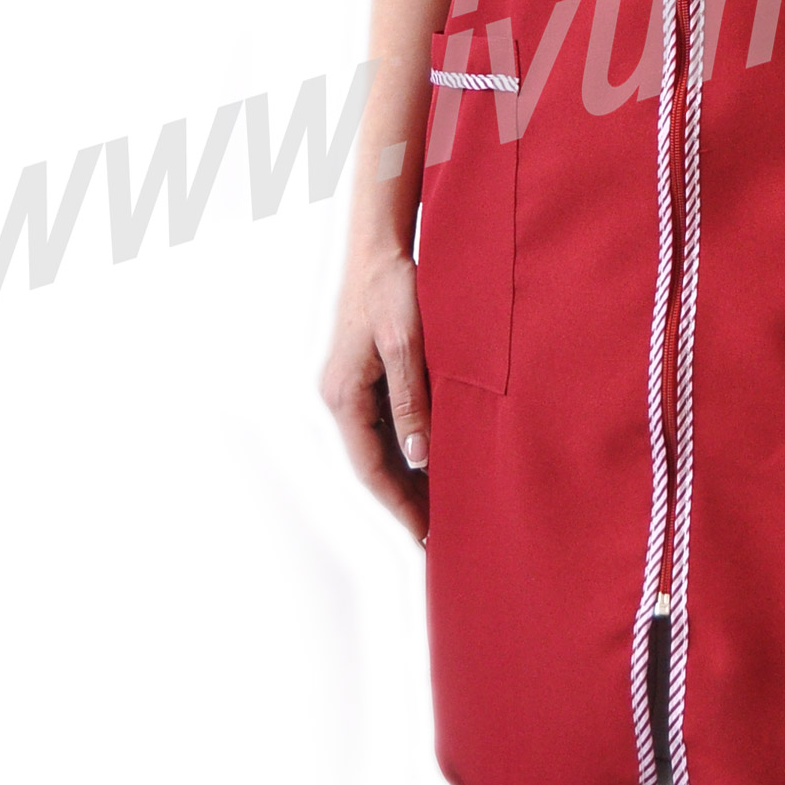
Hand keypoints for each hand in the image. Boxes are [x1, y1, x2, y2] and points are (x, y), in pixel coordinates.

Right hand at [319, 254, 431, 545]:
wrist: (380, 247)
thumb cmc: (394, 289)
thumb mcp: (407, 343)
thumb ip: (410, 400)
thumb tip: (417, 456)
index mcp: (344, 395)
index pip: (372, 468)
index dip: (400, 505)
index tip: (426, 536)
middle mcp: (340, 397)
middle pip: (373, 464)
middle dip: (405, 499)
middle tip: (442, 533)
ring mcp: (351, 387)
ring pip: (379, 446)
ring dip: (408, 477)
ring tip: (443, 506)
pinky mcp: (366, 376)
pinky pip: (385, 425)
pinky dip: (408, 448)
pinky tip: (434, 460)